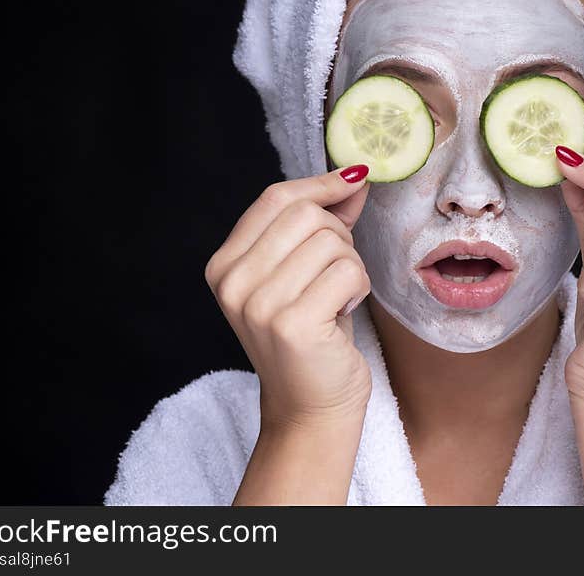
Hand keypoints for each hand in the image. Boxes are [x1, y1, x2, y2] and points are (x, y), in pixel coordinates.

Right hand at [204, 165, 372, 429]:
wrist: (310, 408)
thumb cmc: (311, 337)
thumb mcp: (302, 273)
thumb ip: (321, 223)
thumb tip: (352, 176)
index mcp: (225, 264)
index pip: (275, 198)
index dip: (320, 184)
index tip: (354, 181)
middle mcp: (233, 282)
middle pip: (306, 214)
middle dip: (339, 235)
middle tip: (337, 273)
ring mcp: (258, 304)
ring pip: (332, 242)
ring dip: (351, 267)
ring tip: (336, 299)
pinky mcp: (291, 324)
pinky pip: (348, 272)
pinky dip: (358, 289)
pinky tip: (341, 314)